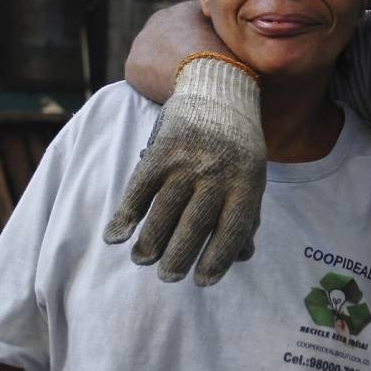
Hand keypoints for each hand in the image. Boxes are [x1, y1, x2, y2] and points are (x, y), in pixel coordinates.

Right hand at [103, 55, 264, 284]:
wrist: (218, 90)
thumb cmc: (238, 143)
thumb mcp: (253, 174)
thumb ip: (249, 213)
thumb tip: (244, 256)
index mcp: (247, 181)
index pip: (233, 230)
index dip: (218, 259)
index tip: (202, 281)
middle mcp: (217, 173)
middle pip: (195, 225)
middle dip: (178, 257)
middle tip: (168, 276)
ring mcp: (187, 161)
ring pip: (164, 211)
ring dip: (150, 242)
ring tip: (143, 260)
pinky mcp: (160, 151)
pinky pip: (139, 188)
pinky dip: (126, 214)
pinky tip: (116, 236)